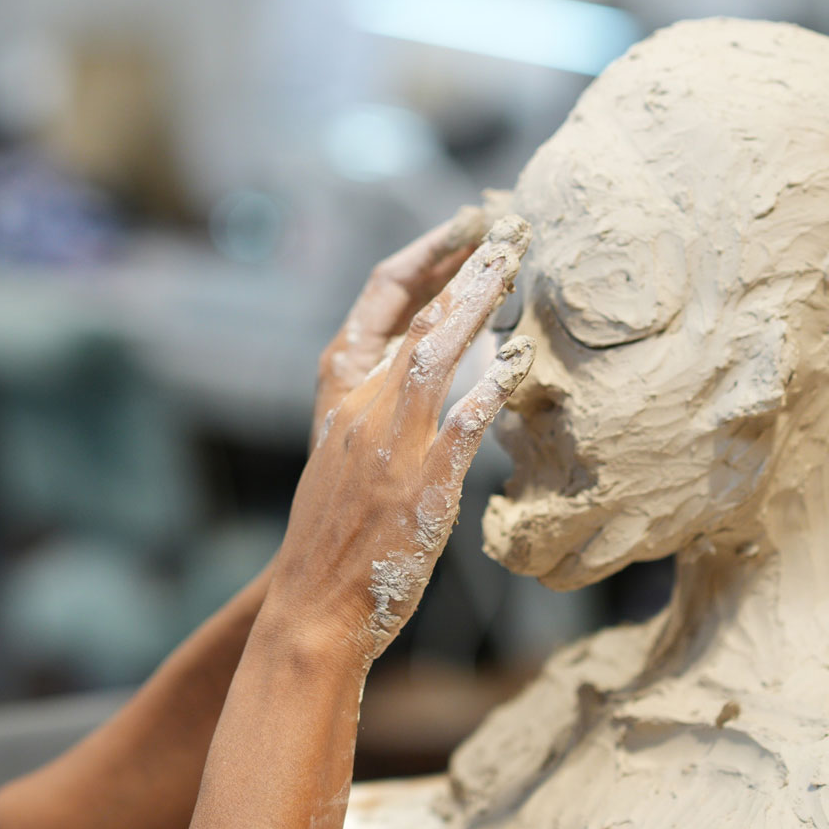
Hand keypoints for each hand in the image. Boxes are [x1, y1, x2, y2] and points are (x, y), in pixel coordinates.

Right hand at [272, 214, 534, 663]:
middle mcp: (363, 406)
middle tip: (507, 224)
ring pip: (436, 350)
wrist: (312, 604)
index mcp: (339, 393)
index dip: (424, 260)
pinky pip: (461, 424)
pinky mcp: (421, 484)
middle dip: (465, 264)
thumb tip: (422, 370)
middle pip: (418, 315)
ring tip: (514, 259)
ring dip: (477, 300)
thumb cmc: (333, 537)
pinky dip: (489, 387)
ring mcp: (391, 443)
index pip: (380, 302)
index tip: (463, 231)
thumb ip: (378, 409)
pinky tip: (516, 360)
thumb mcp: (343, 454)